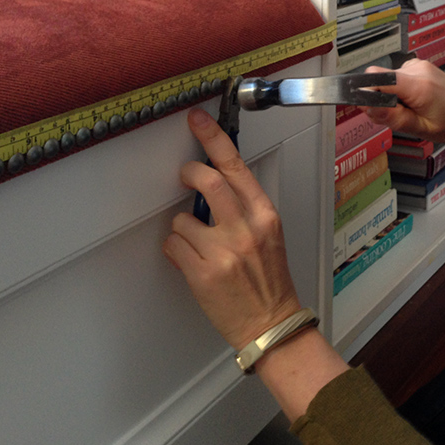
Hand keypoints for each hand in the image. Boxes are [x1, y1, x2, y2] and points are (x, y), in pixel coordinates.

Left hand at [163, 109, 301, 351]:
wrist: (271, 323)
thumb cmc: (269, 280)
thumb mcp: (268, 235)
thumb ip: (244, 209)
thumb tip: (211, 187)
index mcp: (265, 215)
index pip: (237, 167)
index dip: (214, 139)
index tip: (198, 121)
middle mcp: (246, 229)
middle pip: (208, 181)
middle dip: (189, 174)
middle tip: (186, 177)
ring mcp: (224, 251)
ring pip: (182, 218)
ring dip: (182, 228)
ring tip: (198, 246)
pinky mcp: (203, 274)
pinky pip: (173, 246)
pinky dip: (176, 251)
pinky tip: (192, 263)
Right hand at [360, 59, 444, 141]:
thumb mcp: (423, 129)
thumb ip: (393, 118)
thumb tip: (366, 107)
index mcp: (417, 86)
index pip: (375, 79)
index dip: (364, 92)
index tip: (365, 107)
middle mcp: (415, 69)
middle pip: (379, 80)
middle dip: (379, 100)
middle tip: (399, 118)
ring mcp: (418, 66)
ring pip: (387, 81)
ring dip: (391, 97)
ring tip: (412, 111)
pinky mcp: (419, 67)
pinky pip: (398, 78)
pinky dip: (400, 92)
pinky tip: (416, 103)